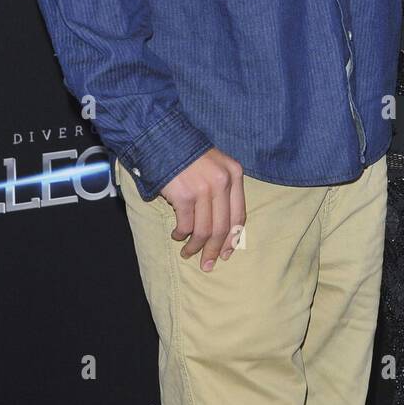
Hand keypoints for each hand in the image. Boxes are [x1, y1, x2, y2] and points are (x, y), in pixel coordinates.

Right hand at [159, 148, 245, 271]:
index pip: (239, 215)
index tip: (226, 254)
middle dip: (214, 250)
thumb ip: (224, 191)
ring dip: (195, 247)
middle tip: (206, 264)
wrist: (163, 139)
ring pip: (204, 230)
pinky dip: (181, 235)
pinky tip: (176, 236)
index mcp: (235, 174)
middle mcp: (222, 182)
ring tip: (187, 253)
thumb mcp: (216, 166)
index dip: (233, 238)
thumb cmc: (190, 157)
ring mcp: (204, 188)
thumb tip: (224, 232)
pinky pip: (185, 225)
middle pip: (222, 227)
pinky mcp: (184, 195)